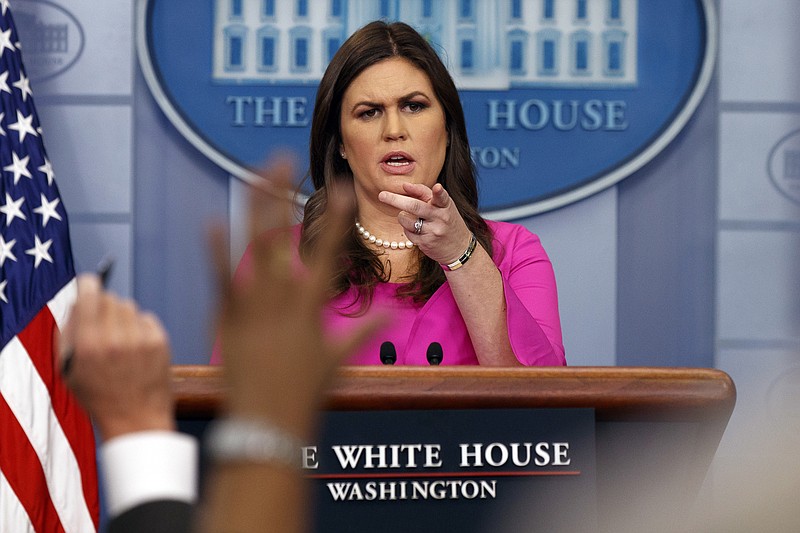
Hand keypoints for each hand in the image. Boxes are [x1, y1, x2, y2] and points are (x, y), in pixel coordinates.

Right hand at [58, 275, 173, 440]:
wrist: (137, 418)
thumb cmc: (100, 396)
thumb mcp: (69, 369)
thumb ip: (68, 332)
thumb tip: (76, 301)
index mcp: (88, 344)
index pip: (90, 293)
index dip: (87, 286)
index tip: (88, 285)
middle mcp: (115, 338)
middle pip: (110, 297)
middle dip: (104, 307)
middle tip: (102, 326)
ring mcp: (140, 339)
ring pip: (129, 306)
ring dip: (122, 317)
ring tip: (120, 341)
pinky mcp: (160, 341)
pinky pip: (146, 318)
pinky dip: (140, 327)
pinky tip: (136, 348)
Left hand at [209, 157, 382, 439]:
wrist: (267, 423)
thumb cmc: (305, 392)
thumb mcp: (337, 359)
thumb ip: (364, 331)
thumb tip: (392, 315)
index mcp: (311, 308)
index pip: (328, 253)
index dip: (336, 219)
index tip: (342, 188)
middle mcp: (283, 301)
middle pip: (281, 236)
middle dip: (280, 194)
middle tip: (280, 158)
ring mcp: (253, 308)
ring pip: (250, 249)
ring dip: (249, 209)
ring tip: (248, 175)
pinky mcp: (227, 319)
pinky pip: (221, 278)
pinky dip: (216, 250)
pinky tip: (213, 219)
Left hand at [378, 182, 472, 264]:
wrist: (459, 248)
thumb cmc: (447, 221)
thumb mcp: (443, 206)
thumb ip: (426, 195)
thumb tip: (405, 186)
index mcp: (445, 205)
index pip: (441, 197)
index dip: (438, 192)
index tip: (437, 186)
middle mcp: (440, 218)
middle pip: (415, 206)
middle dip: (396, 200)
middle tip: (382, 195)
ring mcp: (433, 231)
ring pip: (406, 220)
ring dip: (402, 216)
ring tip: (410, 217)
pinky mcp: (426, 243)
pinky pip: (408, 232)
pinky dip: (407, 229)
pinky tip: (417, 230)